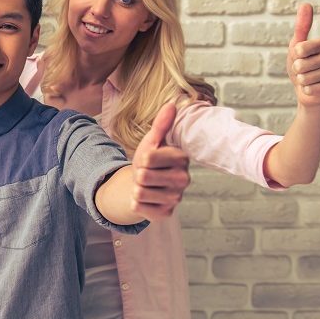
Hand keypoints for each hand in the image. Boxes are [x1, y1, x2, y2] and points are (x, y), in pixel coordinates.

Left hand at [130, 103, 189, 220]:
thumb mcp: (152, 141)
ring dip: (136, 189)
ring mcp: (176, 198)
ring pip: (139, 191)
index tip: (148, 160)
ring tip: (145, 186)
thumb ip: (161, 124)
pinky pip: (138, 207)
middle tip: (145, 175)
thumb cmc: (149, 161)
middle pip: (143, 175)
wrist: (142, 185)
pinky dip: (136, 203)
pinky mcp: (166, 214)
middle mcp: (184, 179)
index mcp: (182, 159)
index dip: (142, 158)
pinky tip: (145, 199)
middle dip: (138, 174)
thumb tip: (171, 104)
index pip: (149, 157)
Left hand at [287, 3, 319, 106]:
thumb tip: (306, 4)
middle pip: (301, 65)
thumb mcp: (296, 45)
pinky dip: (307, 90)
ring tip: (308, 79)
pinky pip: (311, 89)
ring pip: (305, 78)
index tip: (299, 56)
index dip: (294, 55)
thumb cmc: (300, 64)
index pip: (300, 48)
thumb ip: (302, 26)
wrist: (305, 88)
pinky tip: (313, 88)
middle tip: (303, 71)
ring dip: (301, 81)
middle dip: (296, 70)